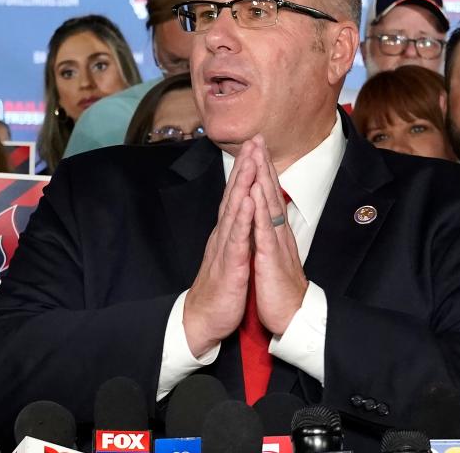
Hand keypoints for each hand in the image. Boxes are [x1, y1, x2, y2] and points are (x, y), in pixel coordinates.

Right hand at [184, 143, 255, 355]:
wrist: (204, 319)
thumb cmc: (221, 288)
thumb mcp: (231, 254)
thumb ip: (236, 232)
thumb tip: (243, 213)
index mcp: (228, 232)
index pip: (237, 195)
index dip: (245, 170)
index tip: (255, 146)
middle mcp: (224, 234)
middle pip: (234, 194)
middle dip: (245, 166)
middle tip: (253, 140)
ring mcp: (226, 248)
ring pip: (235, 210)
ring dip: (243, 184)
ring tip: (251, 160)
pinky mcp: (230, 265)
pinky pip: (236, 239)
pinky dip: (242, 219)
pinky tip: (248, 202)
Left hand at [248, 135, 307, 334]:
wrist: (292, 316)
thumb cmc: (280, 289)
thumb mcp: (274, 256)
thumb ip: (271, 236)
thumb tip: (269, 220)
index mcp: (275, 232)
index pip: (268, 196)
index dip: (262, 171)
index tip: (256, 148)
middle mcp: (278, 233)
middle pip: (270, 193)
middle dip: (263, 164)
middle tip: (258, 139)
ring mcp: (275, 244)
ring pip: (269, 206)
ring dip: (262, 180)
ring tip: (257, 156)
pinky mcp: (271, 259)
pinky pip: (265, 233)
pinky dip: (259, 214)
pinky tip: (254, 197)